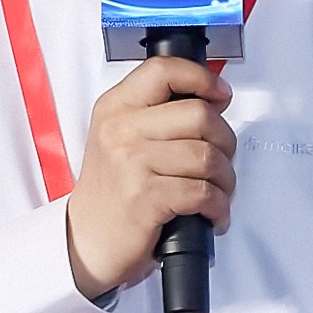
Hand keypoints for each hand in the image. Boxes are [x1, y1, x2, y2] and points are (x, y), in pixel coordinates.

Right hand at [65, 56, 234, 297]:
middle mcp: (121, 130)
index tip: (220, 96)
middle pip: (200, 115)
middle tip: (222, 162)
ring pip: (208, 156)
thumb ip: (159, 114)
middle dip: (226, 142)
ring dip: (226, 181)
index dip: (203, 79)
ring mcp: (132, 163)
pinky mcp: (146, 197)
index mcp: (116, 107)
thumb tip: (214, 98)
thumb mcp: (122, 138)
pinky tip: (212, 214)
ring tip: (218, 194)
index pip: (164, 70)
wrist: (86, 241)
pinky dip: (218, 207)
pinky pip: (203, 192)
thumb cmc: (113, 192)